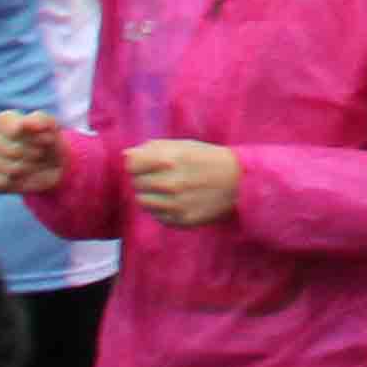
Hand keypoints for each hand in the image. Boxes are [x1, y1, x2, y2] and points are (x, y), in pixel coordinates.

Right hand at [0, 111, 69, 198]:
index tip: (47, 140)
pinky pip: (4, 184)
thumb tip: (29, 124)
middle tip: (41, 154)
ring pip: (10, 170)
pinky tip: (26, 176)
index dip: (36, 138)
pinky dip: (21, 182)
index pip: (17, 130)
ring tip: (35, 164)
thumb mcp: (52, 127)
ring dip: (30, 170)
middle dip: (35, 155)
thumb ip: (42, 122)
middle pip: (15, 151)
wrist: (47, 164)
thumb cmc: (46, 141)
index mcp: (1, 120)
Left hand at [126, 140, 242, 228]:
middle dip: (145, 178)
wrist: (241, 183)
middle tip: (162, 177)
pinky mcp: (181, 221)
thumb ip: (153, 148)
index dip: (137, 164)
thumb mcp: (185, 146)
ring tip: (168, 190)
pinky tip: (177, 201)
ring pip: (143, 201)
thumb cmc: (209, 160)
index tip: (145, 164)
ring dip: (151, 195)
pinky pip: (156, 216)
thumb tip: (125, 155)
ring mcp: (175, 205)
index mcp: (171, 160)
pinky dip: (161, 209)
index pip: (131, 165)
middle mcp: (171, 183)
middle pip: (136, 183)